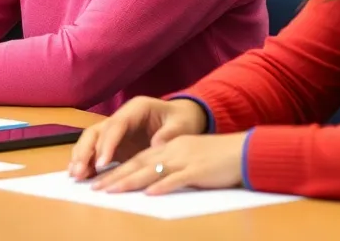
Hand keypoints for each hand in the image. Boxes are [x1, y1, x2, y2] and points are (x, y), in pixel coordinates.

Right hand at [69, 97, 207, 179]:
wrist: (182, 119)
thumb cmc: (182, 120)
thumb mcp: (182, 125)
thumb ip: (170, 134)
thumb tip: (156, 145)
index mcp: (136, 108)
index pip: (116, 125)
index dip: (107, 143)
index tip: (102, 163)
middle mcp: (121, 117)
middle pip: (96, 131)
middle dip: (86, 151)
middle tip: (79, 171)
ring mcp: (115, 131)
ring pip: (91, 140)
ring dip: (82, 157)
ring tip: (75, 176)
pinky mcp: (114, 144)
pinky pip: (96, 151)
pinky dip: (87, 162)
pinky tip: (80, 176)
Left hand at [89, 132, 247, 195]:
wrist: (244, 151)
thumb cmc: (217, 159)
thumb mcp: (189, 157)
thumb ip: (170, 166)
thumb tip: (150, 182)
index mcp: (170, 147)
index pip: (138, 159)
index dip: (118, 170)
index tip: (100, 181)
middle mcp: (173, 150)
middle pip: (138, 164)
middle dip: (115, 177)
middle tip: (95, 189)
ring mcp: (185, 159)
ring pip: (151, 170)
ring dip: (129, 181)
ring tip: (111, 192)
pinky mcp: (198, 170)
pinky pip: (177, 179)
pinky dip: (162, 186)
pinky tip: (149, 193)